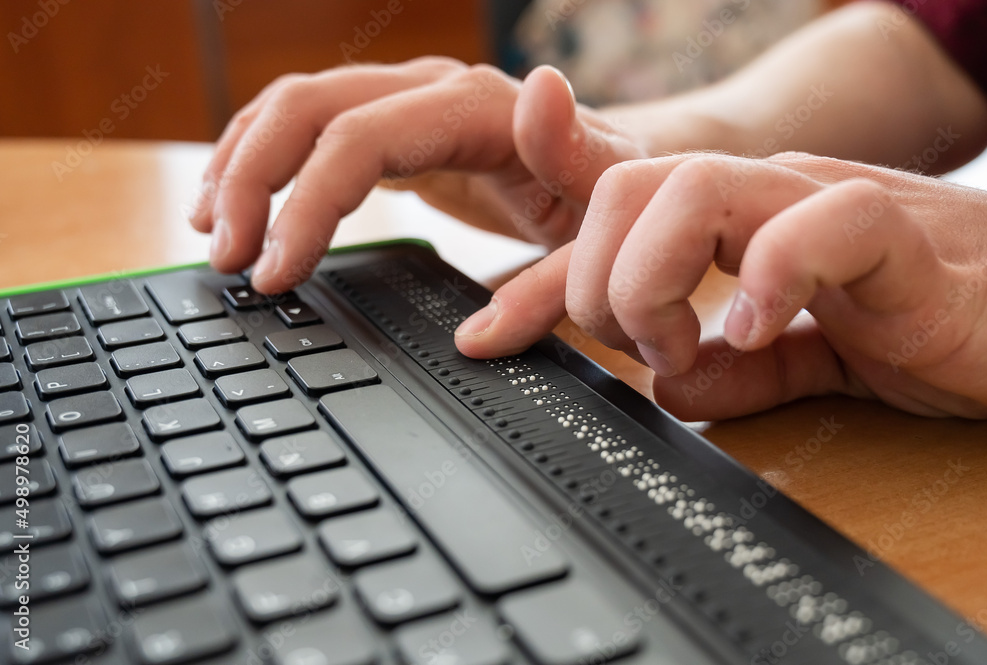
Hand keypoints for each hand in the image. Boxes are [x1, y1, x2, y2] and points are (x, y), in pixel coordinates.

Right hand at [189, 58, 646, 292]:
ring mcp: (410, 101)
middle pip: (310, 106)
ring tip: (212, 232)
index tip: (277, 273)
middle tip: (227, 259)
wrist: (618, 164)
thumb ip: (552, 285)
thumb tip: (477, 337)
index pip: (362, 138)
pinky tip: (241, 201)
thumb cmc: (611, 199)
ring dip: (243, 162)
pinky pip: (312, 125)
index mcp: (480, 109)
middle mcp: (434, 89)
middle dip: (252, 179)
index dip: (308, 204)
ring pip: (297, 105)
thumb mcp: (598, 246)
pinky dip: (267, 159)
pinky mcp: (396, 126)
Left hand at [455, 152, 986, 420]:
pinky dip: (768, 277)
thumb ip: (739, 369)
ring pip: (699, 186)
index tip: (490, 335)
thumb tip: (669, 389)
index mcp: (738, 220)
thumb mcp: (807, 355)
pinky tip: (753, 328)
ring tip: (679, 346)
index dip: (539, 272)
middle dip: (596, 276)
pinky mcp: (898, 235)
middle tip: (636, 347)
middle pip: (629, 184)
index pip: (612, 210)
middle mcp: (770, 196)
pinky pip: (822, 222)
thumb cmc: (926, 318)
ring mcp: (829, 203)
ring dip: (655, 277)